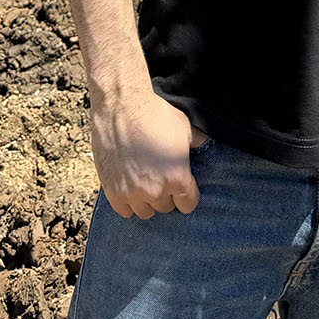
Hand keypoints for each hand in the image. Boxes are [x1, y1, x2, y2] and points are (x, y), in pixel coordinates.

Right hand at [90, 87, 202, 218]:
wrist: (122, 105)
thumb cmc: (155, 114)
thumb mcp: (184, 127)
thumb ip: (197, 143)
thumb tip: (205, 146)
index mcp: (177, 177)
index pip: (188, 205)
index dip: (187, 194)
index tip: (182, 185)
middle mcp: (156, 191)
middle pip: (166, 207)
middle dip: (166, 194)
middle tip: (160, 177)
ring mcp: (132, 193)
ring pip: (145, 212)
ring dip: (146, 200)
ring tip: (144, 182)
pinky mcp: (112, 192)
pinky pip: (124, 211)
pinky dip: (127, 202)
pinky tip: (129, 186)